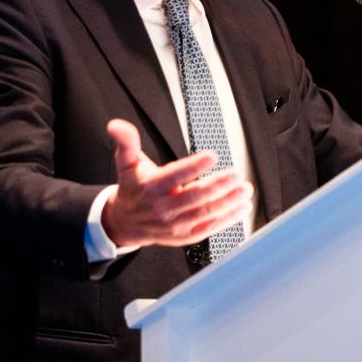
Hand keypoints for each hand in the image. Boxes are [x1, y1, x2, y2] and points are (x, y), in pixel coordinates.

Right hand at [100, 119, 252, 248]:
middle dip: (219, 186)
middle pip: (194, 197)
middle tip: (236, 175)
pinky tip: (242, 207)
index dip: (194, 166)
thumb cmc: (133, 189)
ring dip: (228, 202)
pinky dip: (228, 219)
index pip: (175, 176)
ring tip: (245, 189)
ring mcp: (175, 225)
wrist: (125, 223)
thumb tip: (116, 125)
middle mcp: (163, 208)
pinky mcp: (184, 236)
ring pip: (205, 213)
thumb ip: (126, 142)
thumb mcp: (127, 164)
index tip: (212, 156)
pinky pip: (209, 228)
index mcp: (151, 187)